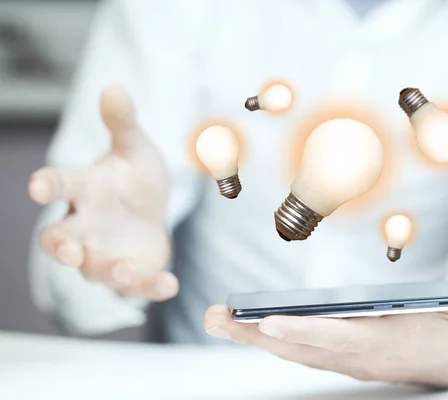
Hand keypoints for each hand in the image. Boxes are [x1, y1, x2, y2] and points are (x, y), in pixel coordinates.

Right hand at [28, 85, 177, 300]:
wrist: (151, 208)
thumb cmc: (134, 176)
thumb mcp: (135, 148)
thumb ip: (123, 123)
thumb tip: (114, 88)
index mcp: (86, 189)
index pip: (59, 185)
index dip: (45, 185)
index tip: (36, 186)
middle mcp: (86, 224)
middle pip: (59, 240)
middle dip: (60, 247)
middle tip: (68, 251)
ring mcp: (104, 252)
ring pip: (93, 269)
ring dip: (107, 270)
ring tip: (127, 268)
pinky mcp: (128, 274)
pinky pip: (133, 287)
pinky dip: (150, 288)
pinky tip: (170, 284)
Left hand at [204, 281, 447, 387]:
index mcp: (393, 343)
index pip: (343, 339)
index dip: (307, 334)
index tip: (269, 324)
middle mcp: (364, 354)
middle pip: (304, 346)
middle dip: (258, 334)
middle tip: (218, 317)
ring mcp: (350, 354)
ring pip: (294, 347)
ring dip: (252, 334)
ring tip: (216, 317)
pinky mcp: (343, 349)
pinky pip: (299, 345)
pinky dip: (268, 336)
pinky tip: (243, 324)